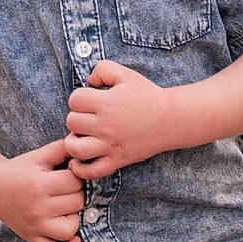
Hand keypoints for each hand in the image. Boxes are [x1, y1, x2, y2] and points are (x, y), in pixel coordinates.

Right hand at [0, 139, 84, 241]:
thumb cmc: (19, 169)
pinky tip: (73, 237)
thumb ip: (62, 148)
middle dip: (77, 194)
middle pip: (77, 203)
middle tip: (67, 189)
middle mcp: (37, 208)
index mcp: (39, 185)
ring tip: (66, 208)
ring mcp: (35, 226)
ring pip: (70, 228)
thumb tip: (84, 148)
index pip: (75, 182)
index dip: (77, 176)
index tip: (69, 174)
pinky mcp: (32, 238)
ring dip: (74, 218)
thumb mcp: (39, 155)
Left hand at [64, 60, 169, 178]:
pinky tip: (79, 161)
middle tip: (87, 118)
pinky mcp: (118, 160)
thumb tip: (87, 80)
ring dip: (73, 142)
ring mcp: (111, 145)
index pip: (74, 100)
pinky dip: (81, 169)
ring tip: (81, 137)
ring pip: (76, 148)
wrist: (170, 119)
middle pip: (72, 122)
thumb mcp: (126, 74)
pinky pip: (92, 172)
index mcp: (107, 103)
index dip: (78, 98)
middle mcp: (106, 125)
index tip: (88, 100)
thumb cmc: (147, 95)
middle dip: (76, 117)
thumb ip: (102, 69)